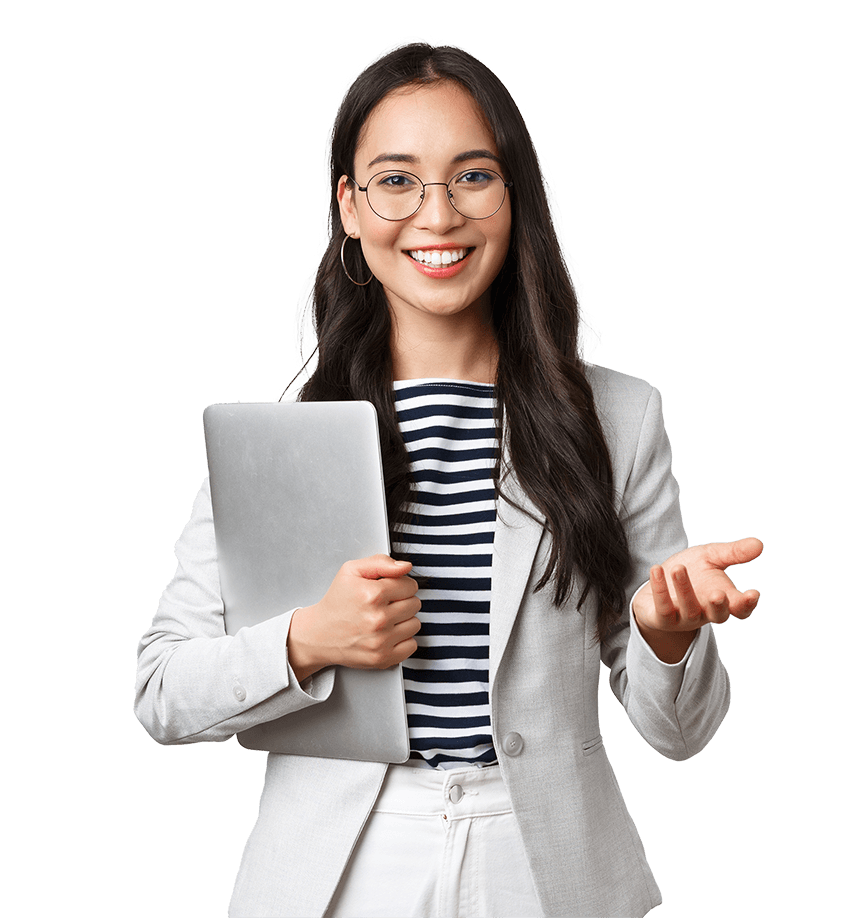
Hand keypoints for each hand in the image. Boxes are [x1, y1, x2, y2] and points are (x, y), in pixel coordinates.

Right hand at [287, 554, 420, 680]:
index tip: (389, 589)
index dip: (401, 584)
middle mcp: (378, 619)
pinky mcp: (382, 658)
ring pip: (415, 624)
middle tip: (385, 604)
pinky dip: (403, 640)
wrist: (318, 634)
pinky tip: (387, 634)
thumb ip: (381, 562)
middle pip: (415, 604)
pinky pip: (412, 646)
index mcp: (373, 595)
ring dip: (404, 620)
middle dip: (402, 601)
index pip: (410, 585)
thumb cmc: (336, 602)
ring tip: (385, 619)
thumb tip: (405, 567)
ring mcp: (381, 641)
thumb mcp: (351, 571)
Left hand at [633, 537, 762, 635]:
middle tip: (718, 593)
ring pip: (688, 609)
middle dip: (718, 606)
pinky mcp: (662, 618)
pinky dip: (660, 589)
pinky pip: (662, 608)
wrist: (659, 580)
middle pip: (718, 616)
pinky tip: (656, 569)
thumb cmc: (692, 570)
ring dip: (684, 589)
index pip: (740, 608)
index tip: (752, 593)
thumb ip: (733, 553)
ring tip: (678, 568)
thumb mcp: (711, 557)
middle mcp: (706, 612)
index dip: (746, 604)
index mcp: (723, 599)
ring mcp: (684, 618)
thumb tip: (759, 544)